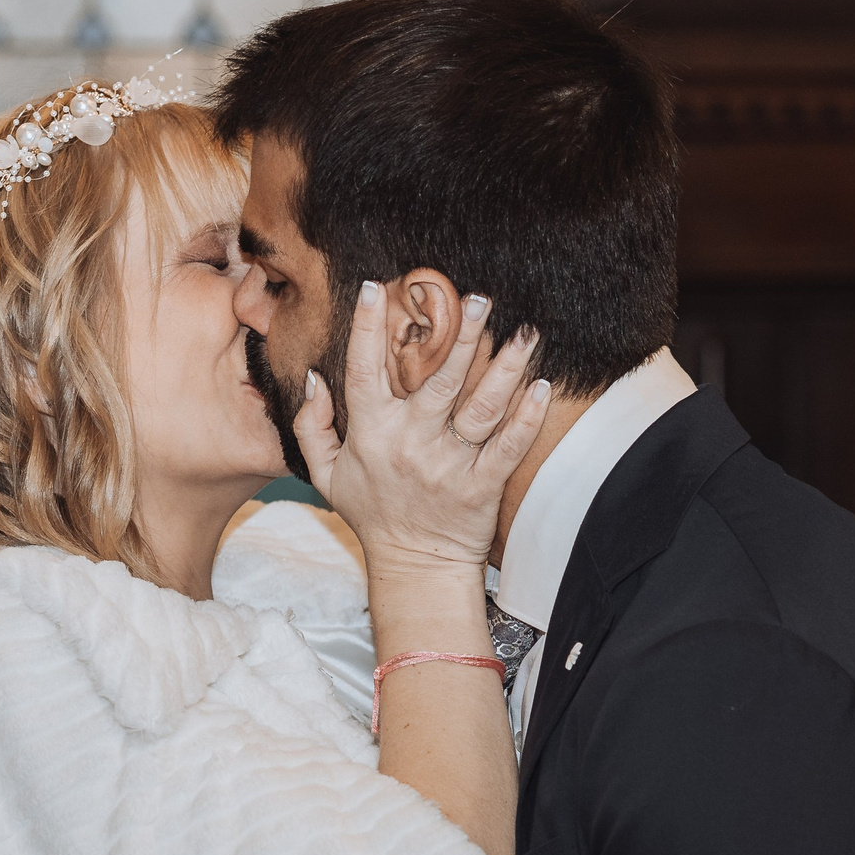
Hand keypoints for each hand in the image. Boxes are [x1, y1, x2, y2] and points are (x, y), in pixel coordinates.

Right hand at [292, 281, 548, 580]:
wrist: (413, 567)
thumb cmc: (372, 514)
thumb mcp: (326, 474)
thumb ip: (313, 425)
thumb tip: (314, 377)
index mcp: (372, 434)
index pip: (364, 372)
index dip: (365, 328)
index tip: (374, 288)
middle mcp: (412, 444)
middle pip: (438, 381)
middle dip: (461, 336)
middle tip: (481, 298)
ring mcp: (450, 466)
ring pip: (481, 408)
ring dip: (506, 367)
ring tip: (526, 332)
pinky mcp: (482, 487)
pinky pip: (509, 446)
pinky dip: (527, 417)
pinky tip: (541, 386)